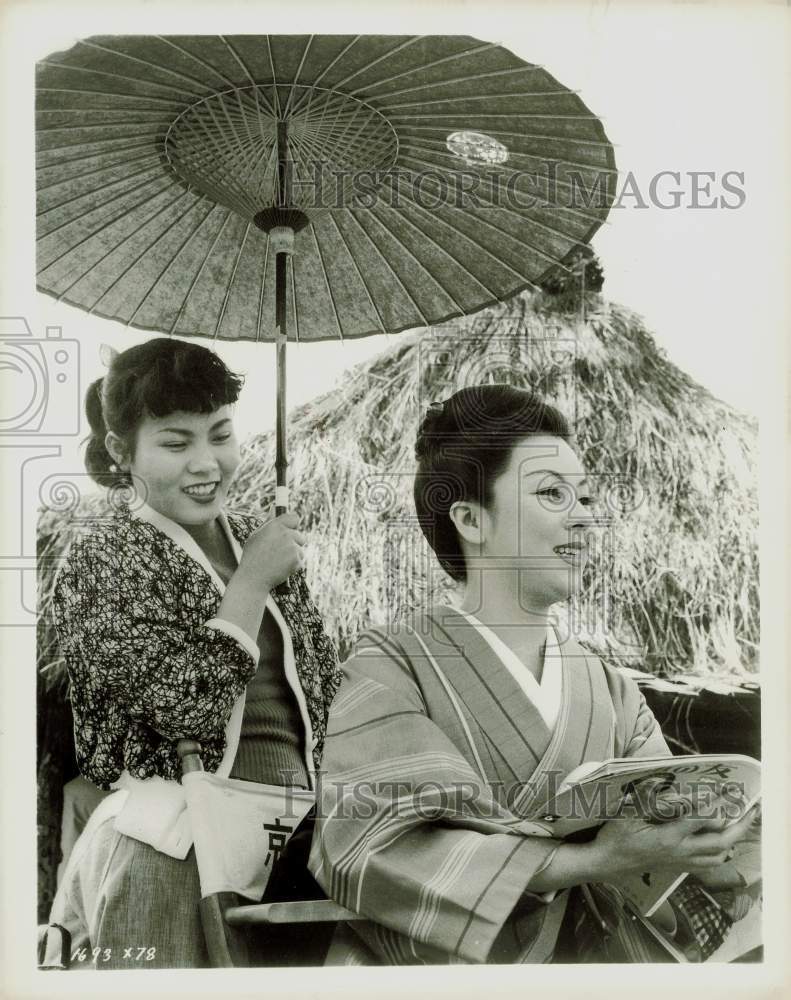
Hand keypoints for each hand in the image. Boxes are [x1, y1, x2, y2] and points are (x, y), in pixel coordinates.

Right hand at [238, 512, 305, 591]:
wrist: (253, 578)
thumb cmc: (253, 557)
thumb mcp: (257, 536)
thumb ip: (268, 522)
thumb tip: (274, 507)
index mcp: (274, 526)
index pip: (294, 517)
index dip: (293, 524)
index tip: (291, 529)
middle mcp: (285, 534)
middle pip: (300, 535)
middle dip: (293, 543)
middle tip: (279, 552)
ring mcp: (292, 546)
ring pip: (300, 548)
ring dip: (294, 554)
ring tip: (278, 561)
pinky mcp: (297, 558)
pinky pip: (301, 559)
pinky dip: (294, 564)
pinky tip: (281, 568)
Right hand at [591, 802, 758, 879]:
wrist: (607, 864)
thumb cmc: (615, 836)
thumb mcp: (627, 813)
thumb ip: (647, 797)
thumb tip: (663, 780)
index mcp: (668, 837)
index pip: (700, 819)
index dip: (715, 804)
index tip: (727, 791)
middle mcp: (680, 852)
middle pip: (719, 842)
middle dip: (739, 827)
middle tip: (751, 811)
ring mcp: (681, 862)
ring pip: (717, 856)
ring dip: (733, 840)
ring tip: (741, 824)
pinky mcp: (678, 867)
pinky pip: (708, 863)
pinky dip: (720, 852)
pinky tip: (721, 842)